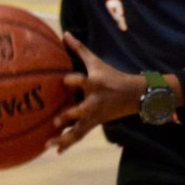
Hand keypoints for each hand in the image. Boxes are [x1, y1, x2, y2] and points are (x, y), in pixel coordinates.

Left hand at [47, 32, 145, 152]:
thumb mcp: (97, 62)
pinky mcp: (94, 123)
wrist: (135, 95)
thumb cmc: (112, 75)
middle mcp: (93, 101)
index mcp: (94, 83)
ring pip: (78, 128)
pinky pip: (79, 135)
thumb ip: (80, 49)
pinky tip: (56, 152)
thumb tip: (65, 33)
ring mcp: (94, 115)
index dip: (72, 81)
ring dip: (64, 137)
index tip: (64, 81)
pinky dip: (68, 143)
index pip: (81, 81)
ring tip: (48, 144)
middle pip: (80, 110)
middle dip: (69, 116)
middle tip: (57, 121)